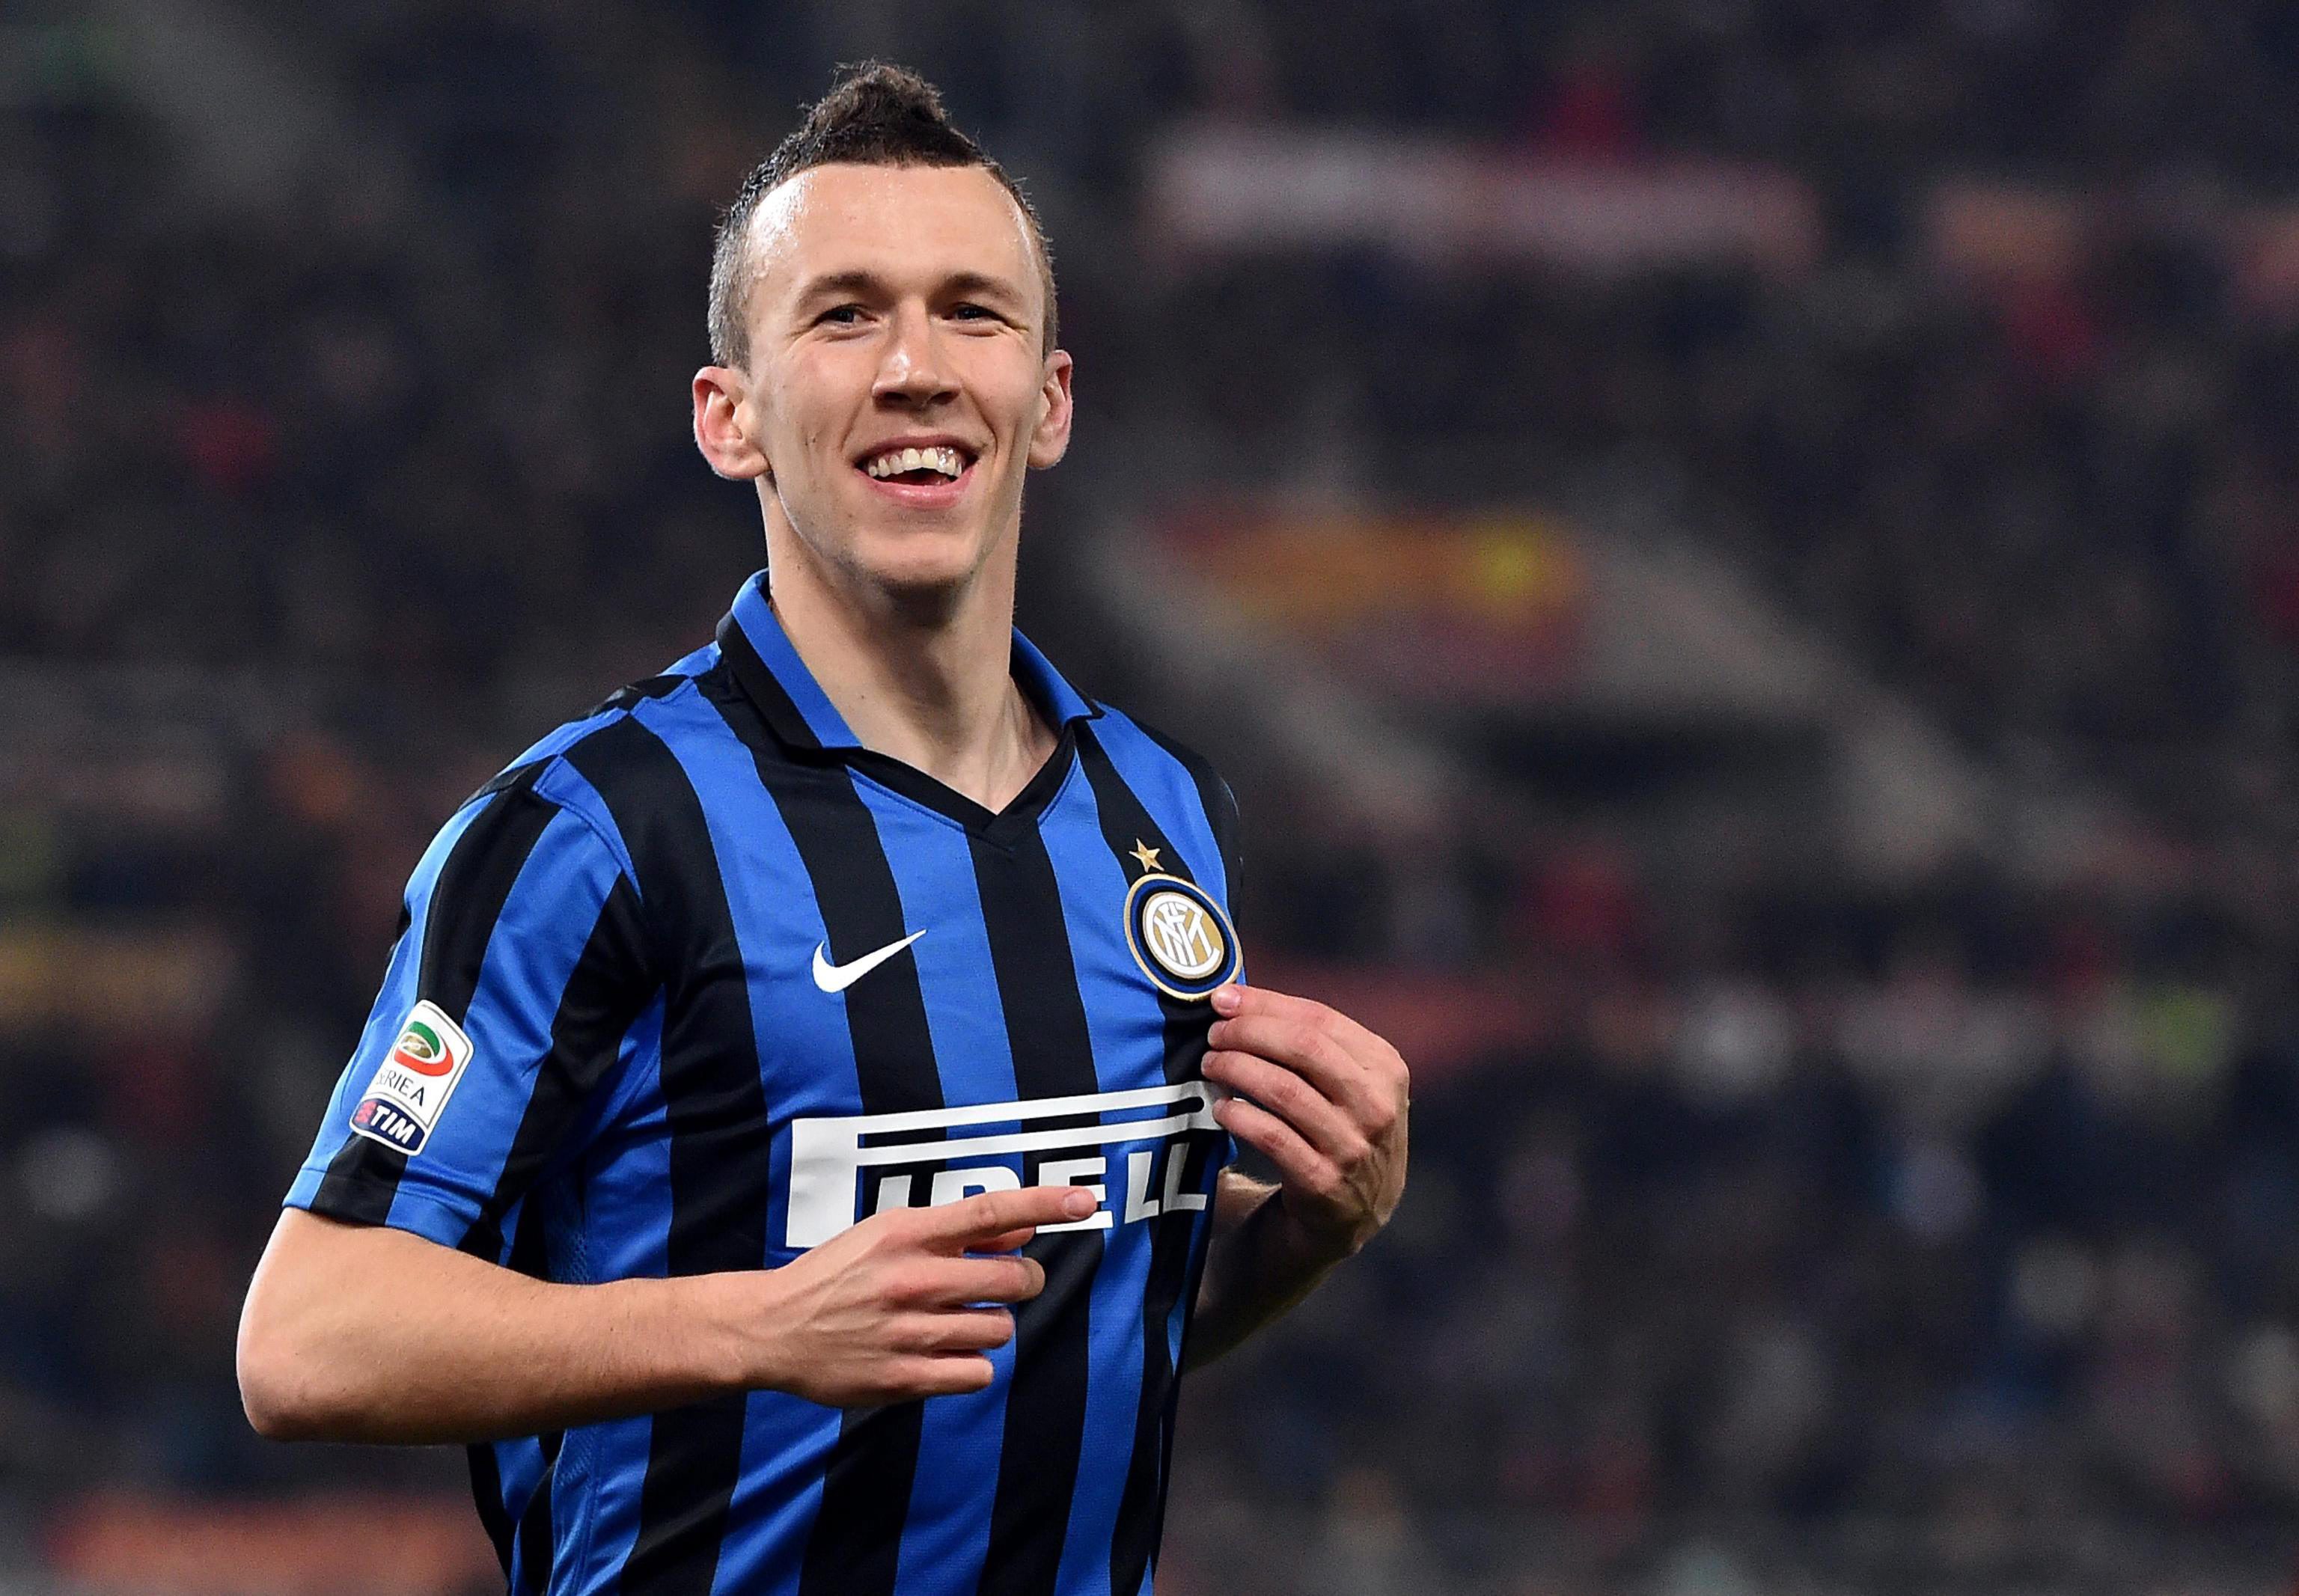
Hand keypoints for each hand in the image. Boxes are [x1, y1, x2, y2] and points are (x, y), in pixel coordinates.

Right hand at [716, 1185, 1094, 1406]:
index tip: (1084, 1203)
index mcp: (905, 1234)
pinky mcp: (902, 1378)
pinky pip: (977, 1374)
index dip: (1043, 1205)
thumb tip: (1019, 1233)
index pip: (989, 1212)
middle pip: (1013, 1279)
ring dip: (992, 1324)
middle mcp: (911, 1279)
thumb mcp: (887, 1234)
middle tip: (1006, 1284)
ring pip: (1000, 1328)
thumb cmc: (836, 1275)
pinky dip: (972, 1365)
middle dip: (1022, 1281)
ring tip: (960, 1320)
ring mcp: (907, 1331)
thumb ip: (954, 1233)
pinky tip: (946, 1354)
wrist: (772, 1328)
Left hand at [1201, 983, 1408, 1261]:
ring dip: (1237, 1070)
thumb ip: (1307, 1044)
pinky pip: (1272, 1137)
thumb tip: (1235, 997)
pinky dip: (1239, 1116)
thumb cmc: (1334, 1132)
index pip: (1319, 1019)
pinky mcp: (1325, 1184)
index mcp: (1386, 1068)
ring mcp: (1354, 1148)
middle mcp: (1378, 1106)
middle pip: (1305, 1047)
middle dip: (1249, 1032)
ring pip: (1285, 1090)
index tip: (1222, 998)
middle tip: (1213, 1034)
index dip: (1265, 1004)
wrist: (1349, 1217)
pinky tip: (1220, 1108)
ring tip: (1210, 1065)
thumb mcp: (1346, 1086)